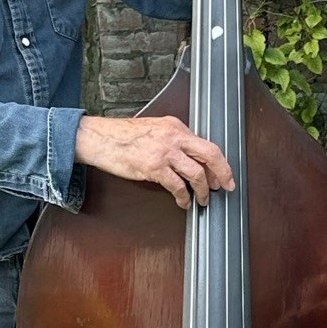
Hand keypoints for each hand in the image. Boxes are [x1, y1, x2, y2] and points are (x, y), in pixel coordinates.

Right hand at [75, 114, 235, 207]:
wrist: (99, 138)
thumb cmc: (123, 136)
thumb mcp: (155, 129)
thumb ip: (174, 140)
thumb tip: (190, 158)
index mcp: (176, 126)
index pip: (206, 144)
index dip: (218, 162)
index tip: (223, 173)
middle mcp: (174, 136)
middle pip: (210, 154)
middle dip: (223, 172)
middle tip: (227, 186)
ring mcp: (164, 152)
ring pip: (196, 173)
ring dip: (203, 190)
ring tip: (203, 199)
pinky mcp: (153, 167)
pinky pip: (177, 185)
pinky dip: (183, 196)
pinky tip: (183, 202)